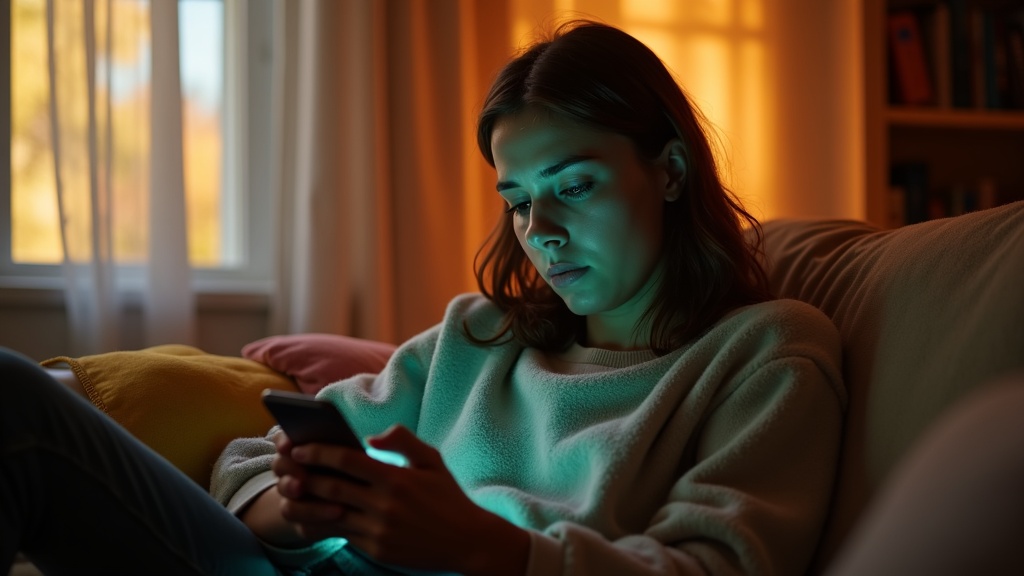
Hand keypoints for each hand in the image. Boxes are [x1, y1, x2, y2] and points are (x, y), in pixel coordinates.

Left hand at [272, 425, 528, 575]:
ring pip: (330, 514)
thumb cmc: (448, 497)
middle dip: (305, 474)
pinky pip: (342, 534)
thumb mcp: (432, 460)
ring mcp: (379, 530)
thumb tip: (372, 436)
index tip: (300, 446)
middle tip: (286, 466)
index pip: (348, 460)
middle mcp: (384, 505)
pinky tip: (310, 515)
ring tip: (289, 493)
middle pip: (332, 486)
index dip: (320, 452)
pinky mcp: (377, 549)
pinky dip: (322, 523)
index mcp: (396, 478)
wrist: (468, 541)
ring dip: (305, 503)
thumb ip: (403, 440)